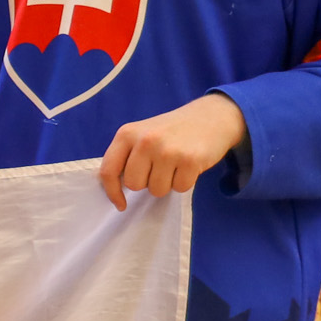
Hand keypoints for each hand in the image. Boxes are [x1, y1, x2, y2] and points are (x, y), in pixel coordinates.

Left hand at [98, 92, 247, 211]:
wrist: (211, 116)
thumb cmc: (172, 131)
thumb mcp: (142, 134)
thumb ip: (127, 155)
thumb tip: (114, 187)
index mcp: (127, 133)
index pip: (108, 170)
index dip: (112, 192)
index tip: (120, 204)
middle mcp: (145, 140)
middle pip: (133, 185)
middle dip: (146, 182)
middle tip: (159, 167)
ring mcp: (167, 150)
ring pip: (156, 190)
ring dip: (166, 183)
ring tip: (175, 164)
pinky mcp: (190, 160)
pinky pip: (180, 188)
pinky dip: (184, 182)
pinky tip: (188, 165)